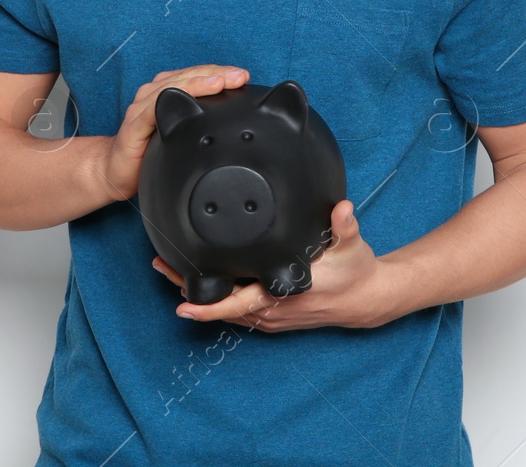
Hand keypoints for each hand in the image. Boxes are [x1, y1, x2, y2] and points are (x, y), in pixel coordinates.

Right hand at [99, 65, 249, 200]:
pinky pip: (150, 109)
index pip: (196, 75)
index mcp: (165, 92)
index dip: (219, 73)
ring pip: (171, 86)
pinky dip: (168, 100)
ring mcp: (141, 108)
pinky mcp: (133, 126)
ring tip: (220, 82)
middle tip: (239, 76)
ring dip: (197, 82)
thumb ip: (200, 124)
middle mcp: (152, 94)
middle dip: (215, 74)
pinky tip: (185, 98)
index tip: (242, 76)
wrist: (115, 172)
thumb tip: (235, 127)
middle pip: (187, 76)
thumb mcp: (182, 135)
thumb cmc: (149, 153)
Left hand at [151, 200, 399, 330]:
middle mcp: (273, 310)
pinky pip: (236, 310)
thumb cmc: (355, 271)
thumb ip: (344, 226)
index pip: (239, 305)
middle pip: (221, 307)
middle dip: (189, 291)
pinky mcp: (271, 316)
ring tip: (168, 270)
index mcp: (285, 294)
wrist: (365, 299)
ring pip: (226, 309)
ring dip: (197, 293)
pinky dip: (214, 298)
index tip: (182, 305)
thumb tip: (342, 208)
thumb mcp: (353, 246)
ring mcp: (271, 317)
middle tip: (160, 266)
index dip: (210, 307)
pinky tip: (198, 282)